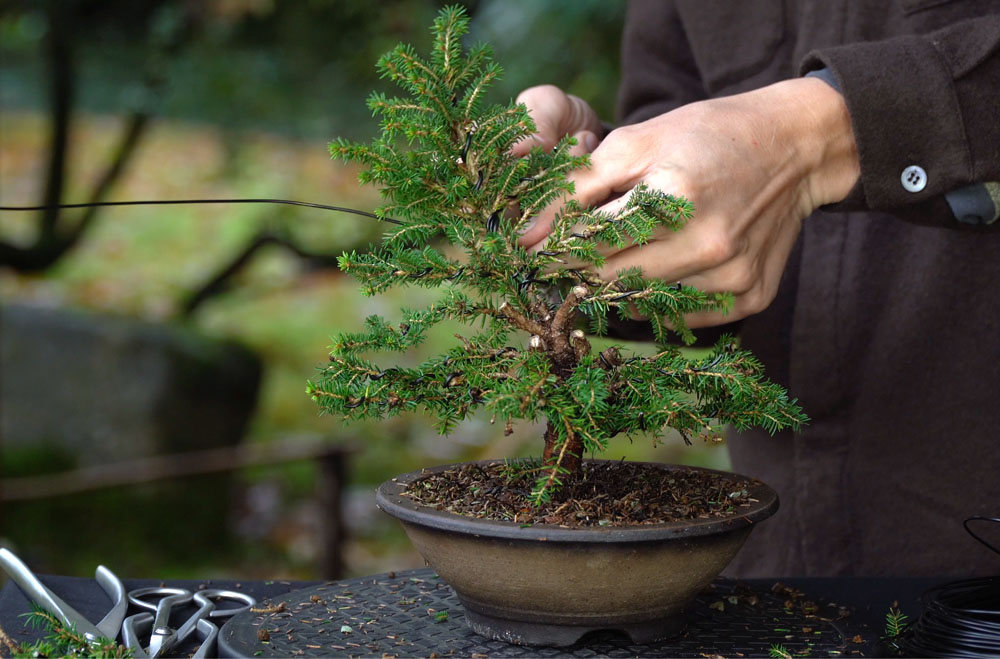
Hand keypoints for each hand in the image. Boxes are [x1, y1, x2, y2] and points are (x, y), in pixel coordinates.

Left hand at [519, 78, 859, 327]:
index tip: (540, 248)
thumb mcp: (638, 142)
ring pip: (645, 306)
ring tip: (629, 253)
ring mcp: (733, 277)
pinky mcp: (751, 297)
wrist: (796, 147)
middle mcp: (708, 243)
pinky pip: (685, 317)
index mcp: (675, 195)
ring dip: (621, 287)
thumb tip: (525, 235)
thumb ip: (576, 188)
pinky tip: (666, 267)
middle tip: (574, 256)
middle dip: (581, 271)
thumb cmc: (707, 137)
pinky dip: (663, 299)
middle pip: (612, 281)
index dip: (557, 247)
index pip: (588, 244)